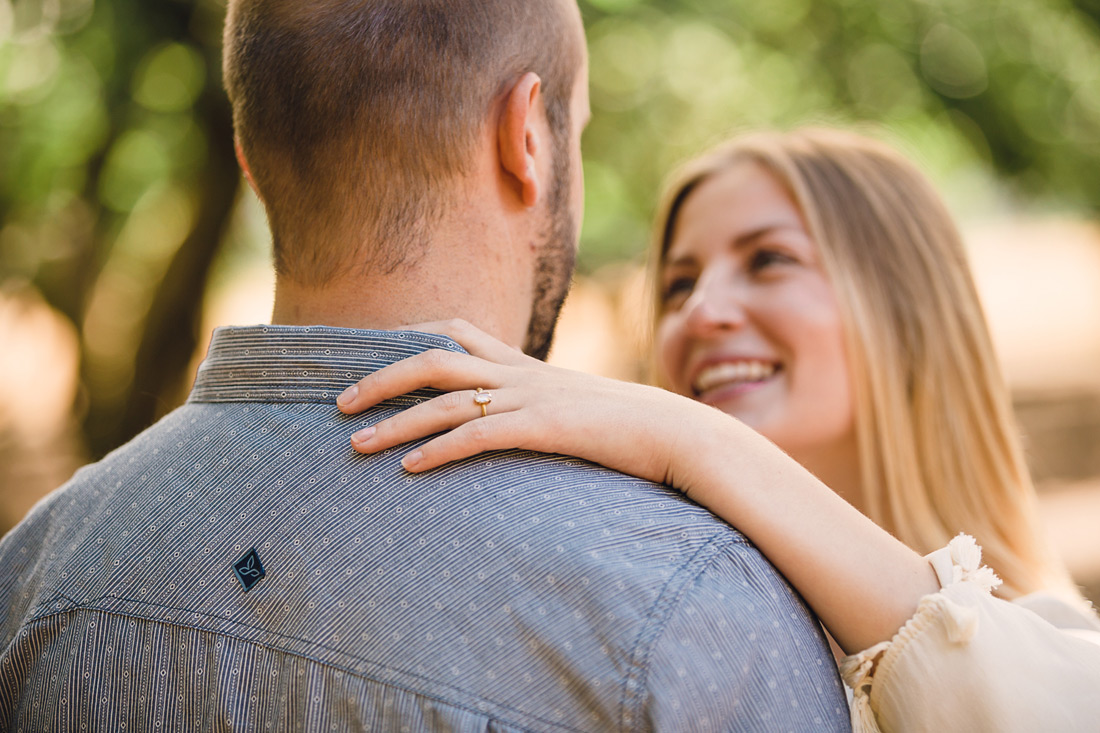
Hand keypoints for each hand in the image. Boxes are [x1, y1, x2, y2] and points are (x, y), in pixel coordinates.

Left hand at [337, 322, 940, 656]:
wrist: (682, 438)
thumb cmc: (631, 431)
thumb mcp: (577, 410)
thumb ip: (542, 409)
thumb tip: (518, 426)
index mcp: (526, 365)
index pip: (455, 332)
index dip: (406, 340)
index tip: (371, 358)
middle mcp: (520, 373)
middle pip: (431, 358)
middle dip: (378, 377)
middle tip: (335, 403)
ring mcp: (531, 398)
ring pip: (444, 398)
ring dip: (393, 421)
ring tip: (351, 445)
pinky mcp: (544, 427)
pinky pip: (478, 435)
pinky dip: (437, 451)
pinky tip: (408, 471)